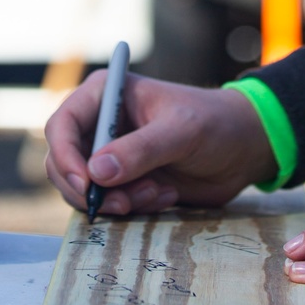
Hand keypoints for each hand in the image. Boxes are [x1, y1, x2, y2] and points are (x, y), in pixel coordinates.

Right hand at [44, 73, 275, 215]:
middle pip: (63, 164)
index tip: (87, 184)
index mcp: (107, 95)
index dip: (65, 157)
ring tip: (158, 194)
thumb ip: (141, 150)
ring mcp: (110, 155)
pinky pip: (108, 205)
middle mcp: (101, 124)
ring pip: (84, 191)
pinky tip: (165, 196)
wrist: (243, 149)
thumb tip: (96, 172)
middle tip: (124, 204)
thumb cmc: (215, 124)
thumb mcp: (182, 132)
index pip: (62, 125)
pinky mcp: (123, 182)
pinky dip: (132, 209)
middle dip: (90, 190)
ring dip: (117, 202)